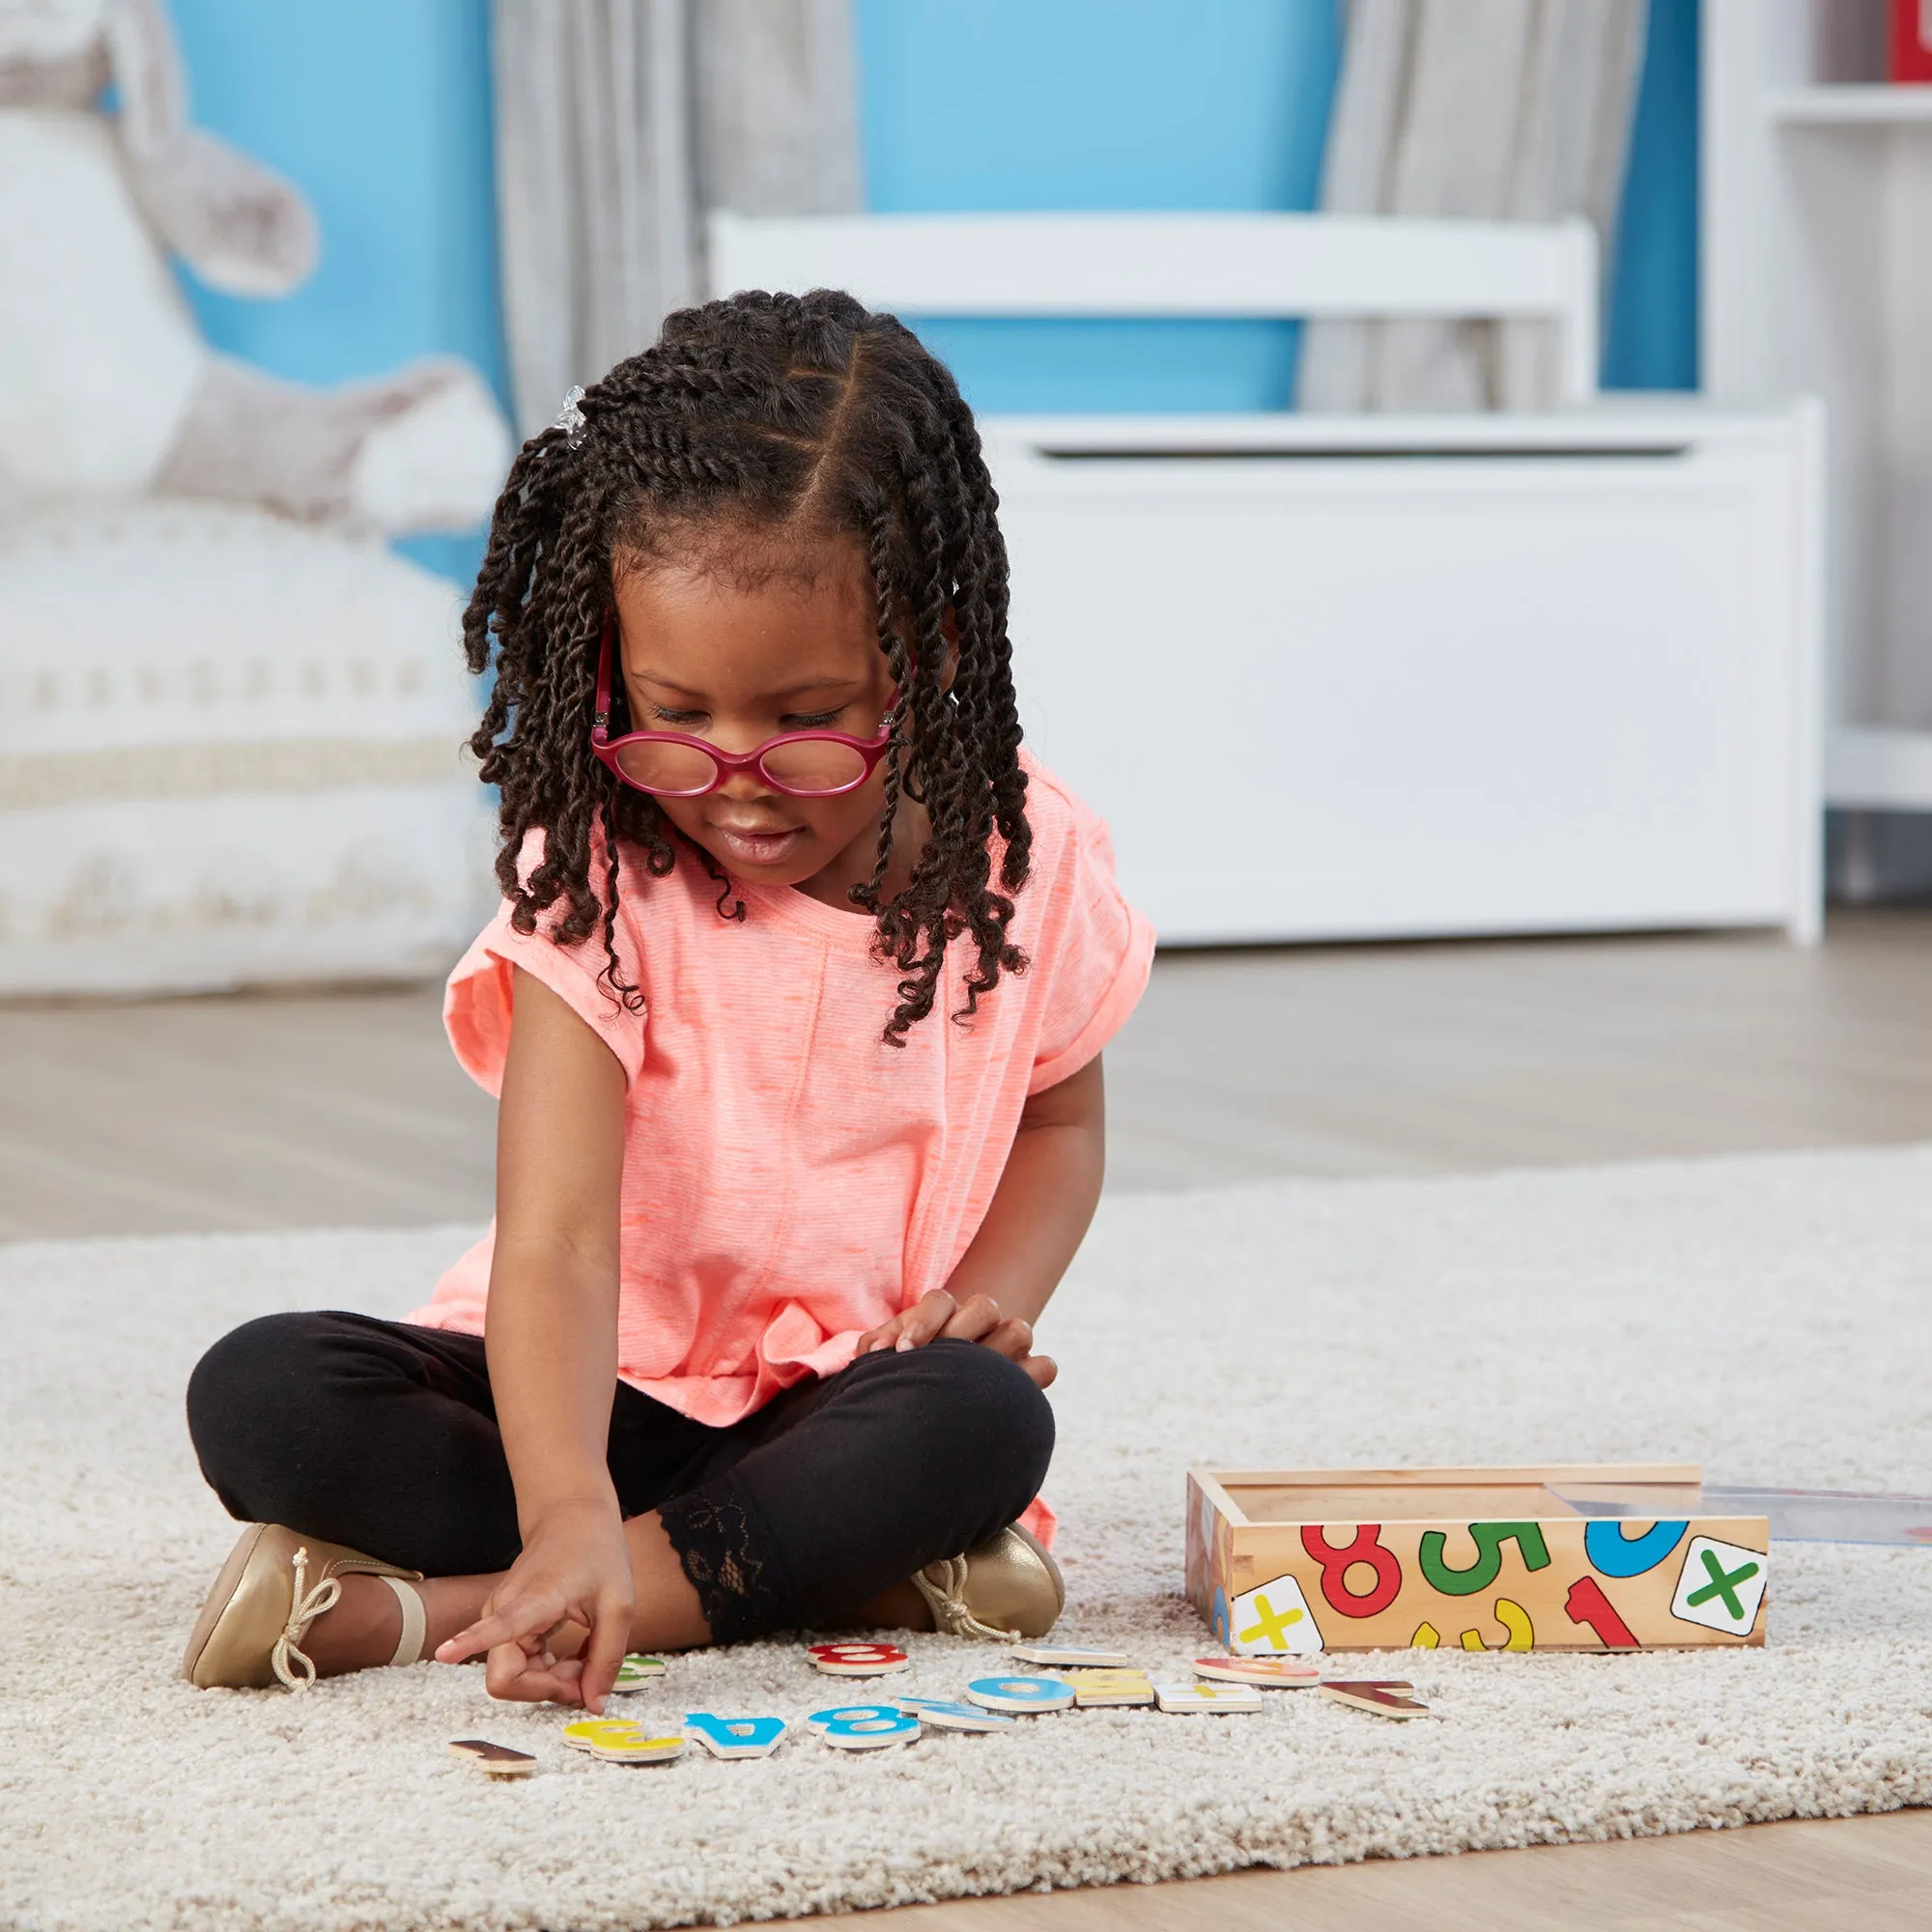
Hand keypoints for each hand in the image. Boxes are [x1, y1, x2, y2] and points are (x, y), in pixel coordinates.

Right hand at [433, 1497, 634, 1712]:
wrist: (574, 1520)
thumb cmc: (597, 1554)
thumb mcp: (619, 1605)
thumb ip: (607, 1658)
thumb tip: (593, 1705)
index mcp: (533, 1598)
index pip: (498, 1625)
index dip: (470, 1642)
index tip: (444, 1654)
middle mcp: (504, 1610)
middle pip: (506, 1679)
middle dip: (546, 1689)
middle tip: (586, 1674)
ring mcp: (500, 1619)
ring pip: (513, 1678)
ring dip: (551, 1681)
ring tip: (585, 1659)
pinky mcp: (506, 1627)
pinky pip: (520, 1667)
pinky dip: (548, 1671)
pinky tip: (574, 1656)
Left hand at [857, 1290, 1056, 1389]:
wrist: (926, 1407)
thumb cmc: (904, 1373)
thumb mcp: (884, 1358)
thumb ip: (876, 1348)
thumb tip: (877, 1350)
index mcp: (944, 1314)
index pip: (939, 1301)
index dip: (923, 1322)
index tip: (902, 1352)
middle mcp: (978, 1323)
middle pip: (984, 1306)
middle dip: (960, 1333)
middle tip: (935, 1363)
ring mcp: (1004, 1346)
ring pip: (1018, 1330)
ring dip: (996, 1353)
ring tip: (968, 1384)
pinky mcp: (1024, 1375)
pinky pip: (1044, 1365)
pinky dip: (1032, 1376)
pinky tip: (1004, 1397)